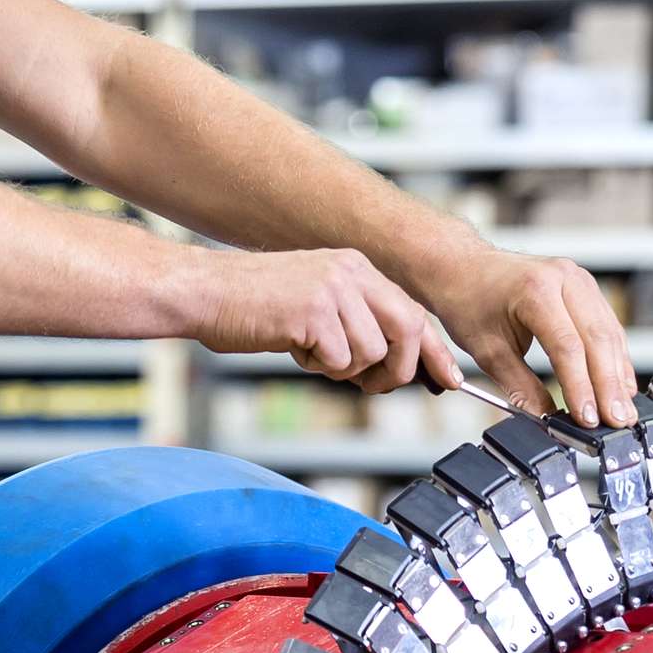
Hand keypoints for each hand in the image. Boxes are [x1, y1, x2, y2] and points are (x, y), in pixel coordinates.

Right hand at [186, 248, 461, 393]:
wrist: (204, 292)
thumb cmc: (252, 305)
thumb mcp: (317, 301)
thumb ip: (357, 322)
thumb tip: (395, 364)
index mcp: (355, 267)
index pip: (412, 311)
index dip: (434, 350)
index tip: (448, 379)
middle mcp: (350, 271)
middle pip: (408, 330)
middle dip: (399, 369)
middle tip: (374, 385)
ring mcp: (332, 289)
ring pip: (372, 353)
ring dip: (344, 368)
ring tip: (310, 351)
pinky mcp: (312, 312)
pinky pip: (338, 361)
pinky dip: (318, 366)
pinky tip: (292, 345)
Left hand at [418, 245, 638, 428]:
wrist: (463, 266)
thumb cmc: (469, 301)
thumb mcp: (488, 351)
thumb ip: (521, 387)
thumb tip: (546, 419)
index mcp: (535, 290)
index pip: (568, 347)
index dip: (580, 387)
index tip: (587, 420)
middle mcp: (564, 279)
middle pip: (597, 339)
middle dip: (608, 386)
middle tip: (616, 422)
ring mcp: (579, 279)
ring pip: (609, 333)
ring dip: (618, 375)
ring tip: (623, 411)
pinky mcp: (586, 287)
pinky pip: (608, 325)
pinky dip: (615, 358)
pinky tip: (621, 385)